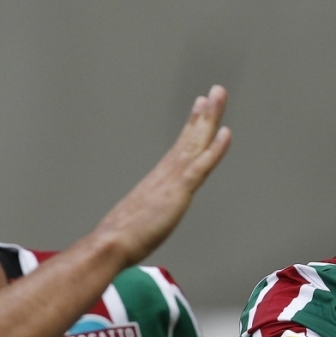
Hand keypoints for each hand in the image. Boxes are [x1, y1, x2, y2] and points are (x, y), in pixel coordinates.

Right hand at [94, 85, 231, 266]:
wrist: (110, 244)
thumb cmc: (121, 239)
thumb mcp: (140, 222)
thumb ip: (148, 214)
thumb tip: (146, 220)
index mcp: (158, 180)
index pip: (180, 147)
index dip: (192, 126)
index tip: (200, 107)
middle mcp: (165, 173)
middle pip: (190, 138)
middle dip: (205, 113)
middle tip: (216, 92)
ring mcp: (171, 179)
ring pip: (195, 143)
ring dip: (209, 119)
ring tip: (218, 96)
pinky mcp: (177, 191)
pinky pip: (201, 166)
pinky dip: (214, 149)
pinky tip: (226, 133)